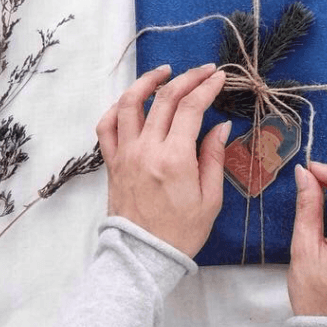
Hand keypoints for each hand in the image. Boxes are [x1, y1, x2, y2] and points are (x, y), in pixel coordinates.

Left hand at [96, 63, 230, 256]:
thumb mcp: (210, 198)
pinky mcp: (111, 162)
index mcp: (174, 159)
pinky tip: (131, 101)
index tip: (219, 77)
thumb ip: (213, 158)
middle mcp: (146, 149)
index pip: (191, 108)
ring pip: (129, 103)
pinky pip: (106, 126)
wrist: (144, 256)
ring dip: (147, 81)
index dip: (207, 87)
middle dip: (187, 78)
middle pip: (165, 98)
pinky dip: (116, 108)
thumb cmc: (181, 232)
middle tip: (204, 70)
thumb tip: (220, 126)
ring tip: (164, 72)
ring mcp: (125, 153)